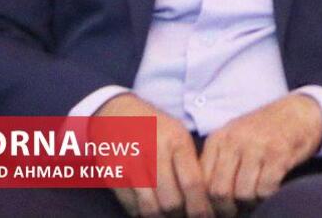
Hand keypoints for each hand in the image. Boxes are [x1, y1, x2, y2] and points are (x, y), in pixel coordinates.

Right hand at [96, 92, 212, 217]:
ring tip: (171, 217)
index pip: (193, 183)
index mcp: (176, 141)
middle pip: (172, 201)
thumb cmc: (155, 127)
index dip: (202, 207)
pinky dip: (143, 214)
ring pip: (151, 209)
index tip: (208, 217)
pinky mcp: (113, 176)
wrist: (116, 113)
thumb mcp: (179, 135)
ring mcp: (131, 165)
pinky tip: (152, 211)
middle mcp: (153, 152)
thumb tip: (206, 199)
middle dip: (182, 216)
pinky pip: (131, 207)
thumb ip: (192, 164)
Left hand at [200, 93, 321, 216]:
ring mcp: (257, 145)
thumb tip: (203, 201)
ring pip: (243, 194)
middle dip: (228, 209)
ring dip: (251, 203)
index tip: (217, 211)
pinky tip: (272, 190)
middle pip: (220, 191)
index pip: (201, 183)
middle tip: (237, 211)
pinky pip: (266, 189)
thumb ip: (217, 163)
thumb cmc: (264, 132)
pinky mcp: (279, 153)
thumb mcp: (234, 139)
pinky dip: (268, 196)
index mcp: (218, 138)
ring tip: (256, 198)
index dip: (208, 204)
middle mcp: (235, 140)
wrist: (300, 112)